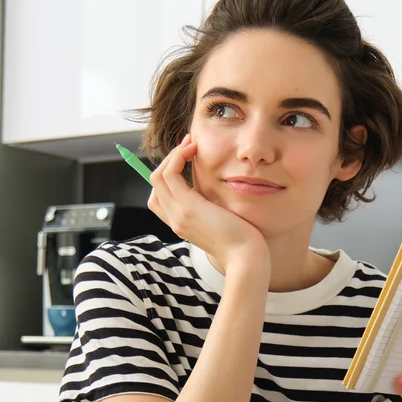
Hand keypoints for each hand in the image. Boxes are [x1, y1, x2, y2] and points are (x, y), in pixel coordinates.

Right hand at [147, 134, 268, 273]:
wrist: (246, 257)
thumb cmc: (241, 240)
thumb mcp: (220, 219)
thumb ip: (210, 205)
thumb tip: (212, 187)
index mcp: (180, 224)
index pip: (159, 197)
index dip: (168, 175)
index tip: (187, 159)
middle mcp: (174, 220)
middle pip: (155, 184)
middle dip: (168, 160)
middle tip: (188, 146)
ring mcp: (178, 214)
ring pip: (158, 176)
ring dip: (173, 155)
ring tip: (190, 144)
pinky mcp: (187, 207)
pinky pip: (169, 174)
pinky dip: (177, 157)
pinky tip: (192, 150)